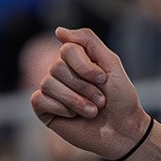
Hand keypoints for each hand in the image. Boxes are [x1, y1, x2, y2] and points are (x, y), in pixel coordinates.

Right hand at [27, 28, 147, 160]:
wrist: (123, 130)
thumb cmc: (121, 98)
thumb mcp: (111, 63)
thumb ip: (88, 41)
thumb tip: (58, 30)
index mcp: (78, 60)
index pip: (67, 49)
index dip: (85, 66)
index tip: (103, 79)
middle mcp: (62, 73)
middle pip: (56, 67)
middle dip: (83, 86)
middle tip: (101, 100)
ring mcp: (52, 91)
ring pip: (47, 84)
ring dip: (75, 100)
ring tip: (92, 111)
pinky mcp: (45, 110)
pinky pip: (38, 99)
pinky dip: (59, 108)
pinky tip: (72, 116)